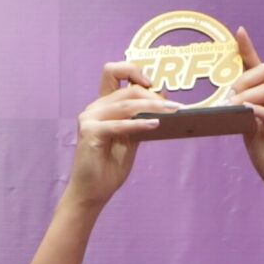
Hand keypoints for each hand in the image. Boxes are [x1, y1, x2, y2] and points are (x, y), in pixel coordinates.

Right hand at [66, 63, 172, 208]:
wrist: (92, 192)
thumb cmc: (109, 167)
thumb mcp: (131, 139)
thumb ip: (140, 119)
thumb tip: (162, 98)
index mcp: (103, 106)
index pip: (113, 72)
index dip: (133, 70)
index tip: (152, 82)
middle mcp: (94, 108)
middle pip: (127, 89)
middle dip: (153, 96)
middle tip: (174, 106)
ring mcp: (90, 119)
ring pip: (125, 104)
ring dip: (152, 107)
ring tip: (171, 112)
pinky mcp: (90, 133)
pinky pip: (119, 124)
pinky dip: (138, 123)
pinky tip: (154, 124)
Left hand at [225, 28, 263, 209]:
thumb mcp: (250, 135)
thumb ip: (243, 117)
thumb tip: (231, 102)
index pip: (259, 70)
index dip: (249, 50)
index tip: (239, 33)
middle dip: (243, 80)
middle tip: (229, 97)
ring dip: (249, 97)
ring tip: (235, 108)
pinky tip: (253, 114)